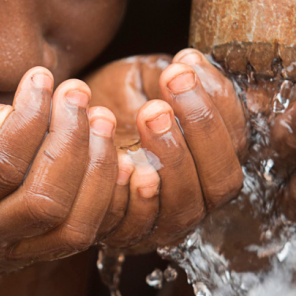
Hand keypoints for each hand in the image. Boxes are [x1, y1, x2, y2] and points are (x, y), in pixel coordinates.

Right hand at [0, 68, 122, 271]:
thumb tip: (5, 116)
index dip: (31, 118)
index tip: (41, 78)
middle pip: (42, 201)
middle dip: (72, 140)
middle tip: (78, 92)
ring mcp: (2, 254)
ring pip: (71, 228)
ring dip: (97, 170)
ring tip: (100, 118)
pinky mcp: (28, 258)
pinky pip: (82, 237)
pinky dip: (106, 196)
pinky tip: (110, 154)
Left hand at [85, 51, 246, 249]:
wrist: (59, 127)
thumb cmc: (109, 102)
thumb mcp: (143, 80)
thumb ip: (172, 78)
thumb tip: (192, 63)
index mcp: (210, 157)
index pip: (237, 139)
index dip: (220, 100)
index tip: (187, 60)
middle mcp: (196, 195)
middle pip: (222, 179)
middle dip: (202, 126)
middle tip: (174, 81)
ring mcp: (161, 222)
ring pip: (186, 205)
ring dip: (173, 155)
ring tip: (150, 111)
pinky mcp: (121, 235)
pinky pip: (137, 224)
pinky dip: (135, 195)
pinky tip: (126, 158)